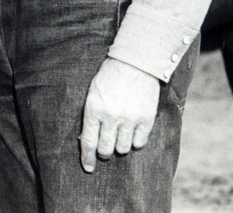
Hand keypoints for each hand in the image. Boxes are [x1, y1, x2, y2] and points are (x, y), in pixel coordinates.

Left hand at [79, 57, 160, 171]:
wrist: (134, 63)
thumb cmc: (109, 77)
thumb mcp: (93, 93)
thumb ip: (91, 115)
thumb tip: (88, 140)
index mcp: (94, 109)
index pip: (88, 141)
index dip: (87, 158)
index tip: (88, 168)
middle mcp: (111, 116)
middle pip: (106, 149)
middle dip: (104, 152)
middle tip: (105, 149)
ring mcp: (129, 119)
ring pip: (123, 148)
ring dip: (120, 146)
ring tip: (119, 136)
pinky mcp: (145, 119)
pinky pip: (139, 142)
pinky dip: (135, 141)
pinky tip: (132, 132)